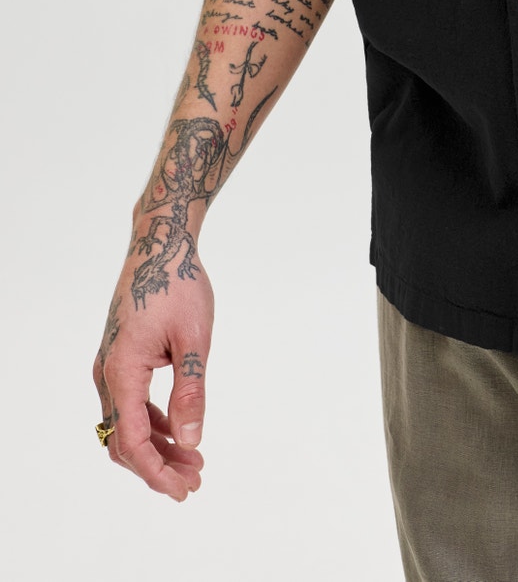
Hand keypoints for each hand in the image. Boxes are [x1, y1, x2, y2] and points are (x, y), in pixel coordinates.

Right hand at [92, 251, 213, 501]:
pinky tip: (179, 433)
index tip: (184, 488)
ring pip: (128, 423)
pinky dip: (154, 423)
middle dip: (158, 466)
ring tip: (194, 463)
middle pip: (125, 440)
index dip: (156, 472)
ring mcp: (111, 366)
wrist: (160, 243)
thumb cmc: (178, 284)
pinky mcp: (122, 357)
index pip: (132, 441)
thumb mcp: (194, 339)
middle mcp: (107, 374)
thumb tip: (191, 440)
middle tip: (195, 481)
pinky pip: (132, 403)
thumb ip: (190, 391)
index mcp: (121, 372)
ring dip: (158, 447)